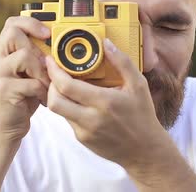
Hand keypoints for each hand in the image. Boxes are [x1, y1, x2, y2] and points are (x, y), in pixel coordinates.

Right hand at [0, 16, 50, 142]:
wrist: (5, 130)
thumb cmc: (22, 100)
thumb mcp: (27, 74)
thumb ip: (35, 58)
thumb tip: (59, 42)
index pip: (11, 24)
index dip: (30, 23)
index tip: (47, 33)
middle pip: (14, 34)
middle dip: (36, 48)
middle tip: (46, 67)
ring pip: (24, 55)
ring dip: (42, 71)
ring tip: (46, 85)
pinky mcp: (3, 90)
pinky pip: (31, 82)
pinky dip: (42, 91)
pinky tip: (43, 99)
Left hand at [45, 38, 169, 167]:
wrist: (145, 150)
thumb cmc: (142, 115)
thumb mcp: (139, 85)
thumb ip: (122, 62)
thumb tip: (106, 44)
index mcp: (104, 102)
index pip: (67, 87)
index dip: (54, 72)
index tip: (51, 61)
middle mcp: (91, 119)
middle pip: (54, 101)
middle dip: (50, 84)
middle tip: (55, 73)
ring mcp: (85, 132)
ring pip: (58, 111)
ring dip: (58, 95)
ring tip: (65, 84)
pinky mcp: (83, 139)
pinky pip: (68, 120)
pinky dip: (68, 107)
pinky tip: (78, 101)